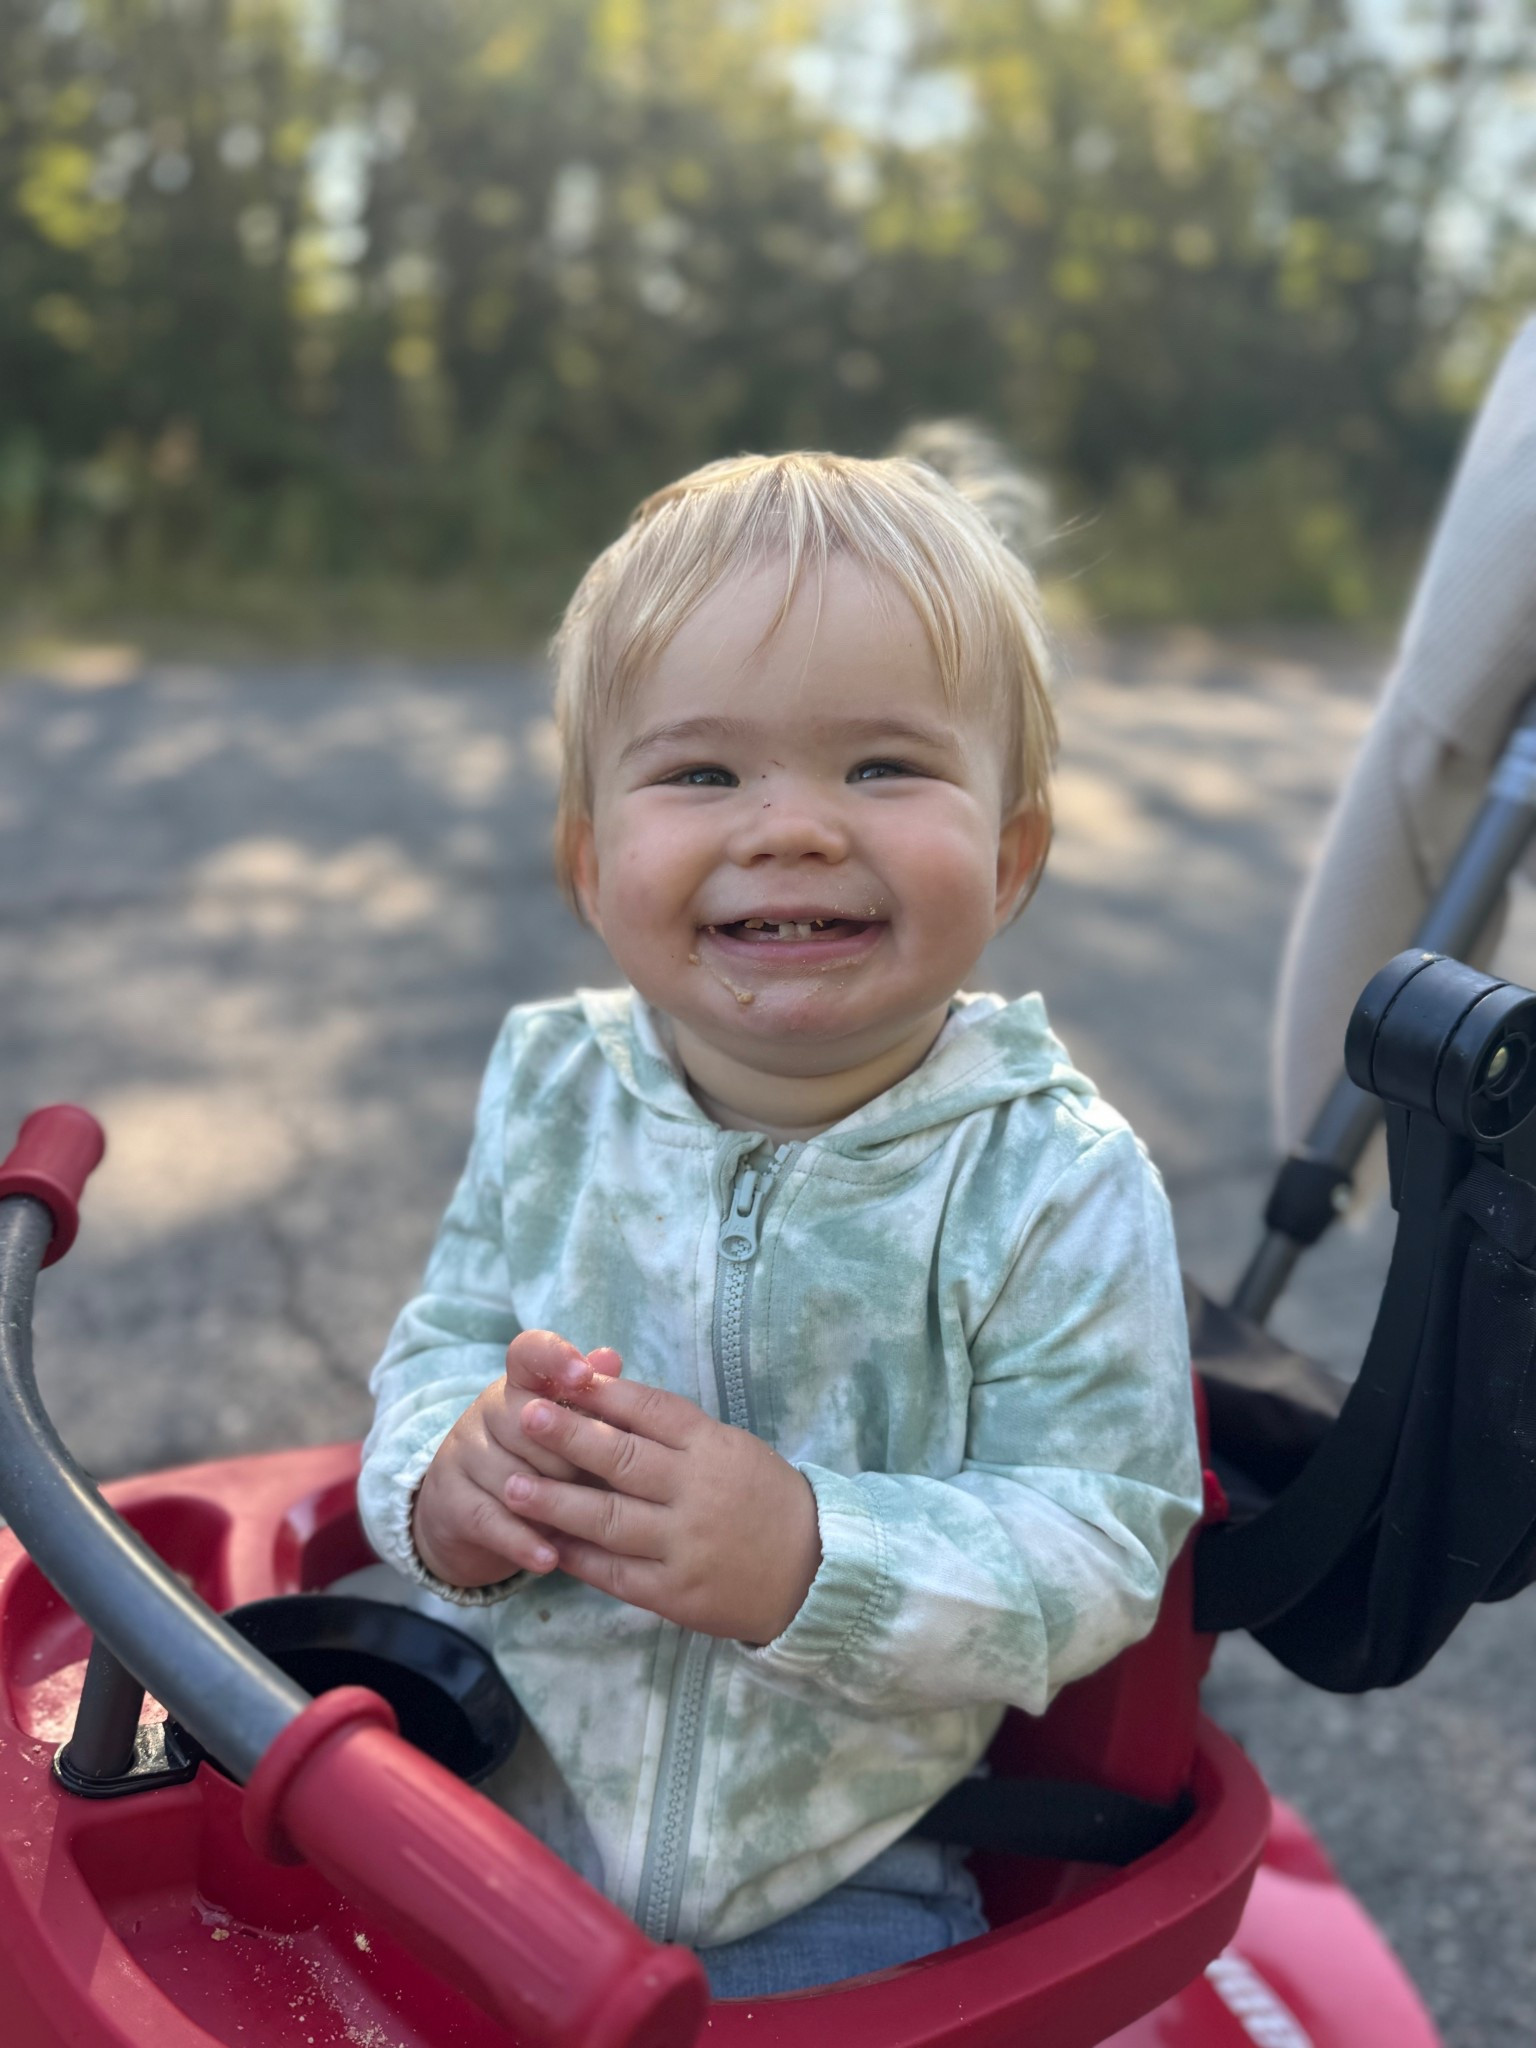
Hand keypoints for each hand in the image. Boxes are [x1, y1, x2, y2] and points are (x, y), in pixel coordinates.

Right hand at [412, 1330, 621, 1587]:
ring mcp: (464, 1453)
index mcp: (522, 1383)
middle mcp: (488, 1409)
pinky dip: (523, 1542)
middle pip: (530, 1423)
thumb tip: (609, 1358)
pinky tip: (550, 1560)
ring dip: (553, 1504)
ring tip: (589, 1528)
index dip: (555, 1358)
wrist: (470, 1514)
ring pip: (514, 1475)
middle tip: (604, 1482)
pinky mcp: (451, 1501)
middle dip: (571, 1458)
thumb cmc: (542, 1462)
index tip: (582, 1374)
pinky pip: (491, 1520)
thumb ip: (592, 1400)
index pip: (529, 1352)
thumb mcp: (569, 1431)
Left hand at [505, 1374, 821, 1644]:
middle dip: (568, 1437)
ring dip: (556, 1501)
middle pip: (622, 1459)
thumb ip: (675, 1429)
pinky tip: (546, 1543)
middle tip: (524, 1417)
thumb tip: (605, 1394)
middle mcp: (697, 1492)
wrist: (812, 1571)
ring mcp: (685, 1545)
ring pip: (609, 1519)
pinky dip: (578, 1558)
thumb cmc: (763, 1498)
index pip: (650, 1411)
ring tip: (512, 1486)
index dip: (603, 1394)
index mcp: (713, 1448)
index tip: (560, 1379)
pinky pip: (616, 1574)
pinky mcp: (676, 1594)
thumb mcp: (731, 1448)